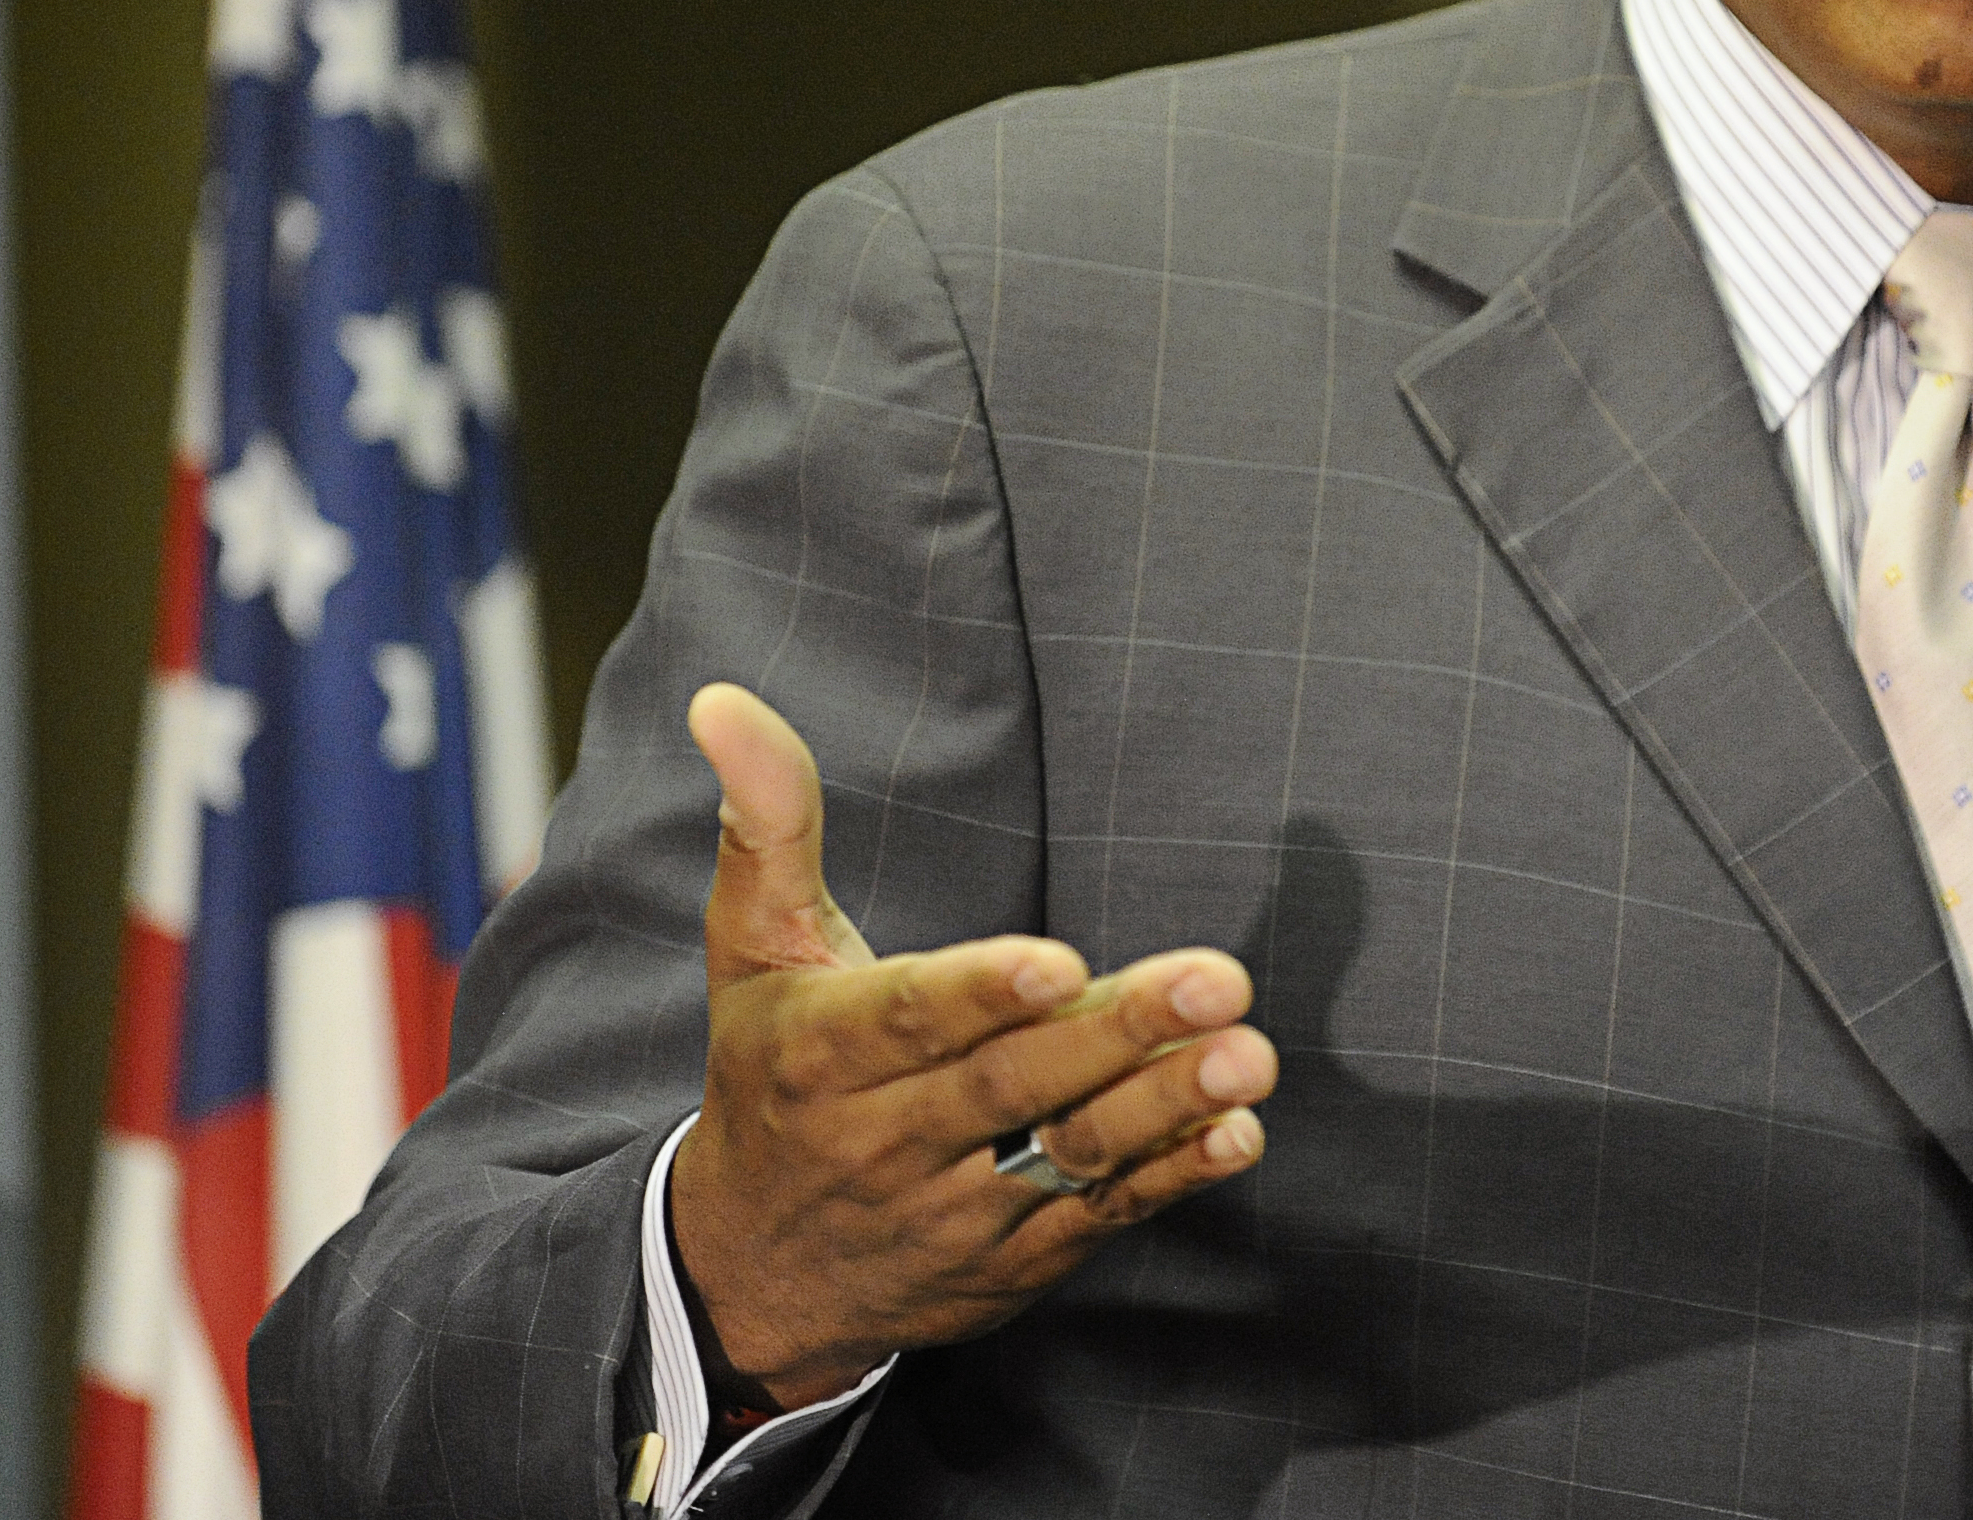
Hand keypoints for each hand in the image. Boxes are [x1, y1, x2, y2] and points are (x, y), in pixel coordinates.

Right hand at [667, 684, 1276, 1406]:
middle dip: (1116, 1032)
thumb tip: (723, 699)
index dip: (984, 993)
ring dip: (1162, 1108)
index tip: (1064, 962)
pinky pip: (1094, 1219)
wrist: (750, 1274)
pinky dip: (1168, 1180)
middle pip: (1009, 1083)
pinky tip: (1235, 1134)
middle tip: (1222, 981)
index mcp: (818, 1051)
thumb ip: (768, 822)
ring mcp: (949, 1210)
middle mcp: (882, 1138)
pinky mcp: (1007, 1262)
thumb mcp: (751, 948)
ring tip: (1248, 1057)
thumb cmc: (770, 1072)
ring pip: (1063, 1156)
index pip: (908, 1019)